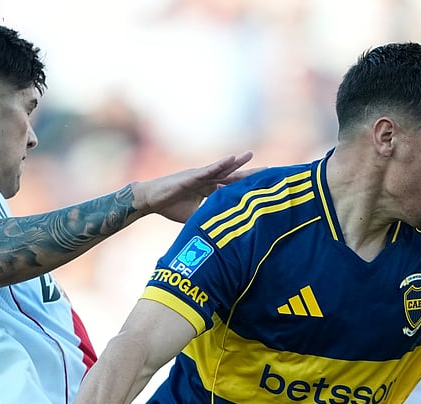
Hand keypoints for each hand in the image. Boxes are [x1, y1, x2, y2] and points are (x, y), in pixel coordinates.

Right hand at [132, 151, 254, 222]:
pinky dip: (219, 165)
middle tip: (269, 169)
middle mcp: (207, 180)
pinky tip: (230, 159)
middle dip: (249, 173)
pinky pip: (207, 170)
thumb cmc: (170, 207)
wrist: (151, 200)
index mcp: (209, 189)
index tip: (265, 187)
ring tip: (250, 154)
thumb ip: (208, 218)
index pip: (232, 187)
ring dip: (236, 162)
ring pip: (222, 168)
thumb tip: (222, 232)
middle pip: (232, 176)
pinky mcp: (190, 176)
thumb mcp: (194, 216)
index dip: (247, 187)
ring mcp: (199, 176)